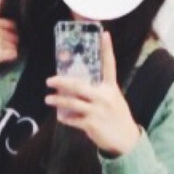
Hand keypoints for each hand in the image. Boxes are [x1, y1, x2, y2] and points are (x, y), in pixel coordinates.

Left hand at [45, 30, 140, 156]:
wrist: (126, 140)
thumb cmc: (117, 117)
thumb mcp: (113, 99)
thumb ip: (99, 91)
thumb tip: (78, 86)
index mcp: (111, 87)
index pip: (110, 65)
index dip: (107, 49)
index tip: (105, 33)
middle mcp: (104, 96)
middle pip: (78, 85)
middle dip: (61, 82)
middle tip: (49, 80)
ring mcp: (97, 110)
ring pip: (71, 103)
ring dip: (57, 101)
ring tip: (48, 99)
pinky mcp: (91, 124)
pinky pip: (73, 119)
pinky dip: (66, 118)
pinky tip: (61, 117)